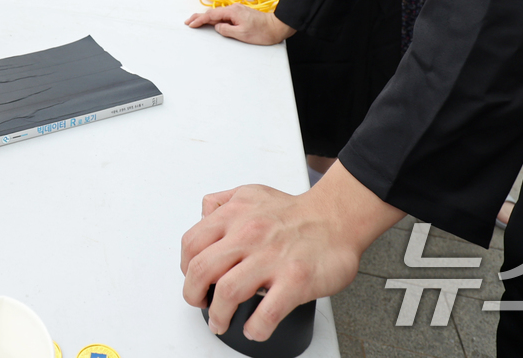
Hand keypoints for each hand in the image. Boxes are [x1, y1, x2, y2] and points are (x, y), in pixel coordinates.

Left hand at [180, 164, 402, 341]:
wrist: (336, 218)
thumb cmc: (295, 213)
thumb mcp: (251, 194)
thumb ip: (222, 203)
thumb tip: (203, 215)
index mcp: (234, 216)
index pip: (191, 244)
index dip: (185, 268)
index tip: (193, 280)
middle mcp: (249, 235)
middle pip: (201, 270)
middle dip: (193, 295)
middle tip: (201, 304)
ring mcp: (272, 258)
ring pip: (227, 292)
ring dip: (219, 315)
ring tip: (222, 322)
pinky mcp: (295, 280)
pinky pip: (266, 313)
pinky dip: (255, 327)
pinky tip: (255, 328)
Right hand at [184, 4, 294, 44]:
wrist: (276, 27)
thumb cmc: (262, 31)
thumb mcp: (242, 34)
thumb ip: (226, 30)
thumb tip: (217, 27)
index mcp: (232, 12)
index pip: (211, 15)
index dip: (199, 19)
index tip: (191, 23)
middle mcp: (233, 8)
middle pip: (212, 12)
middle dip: (199, 17)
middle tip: (188, 21)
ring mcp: (237, 10)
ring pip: (218, 13)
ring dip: (206, 17)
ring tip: (196, 22)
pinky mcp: (240, 14)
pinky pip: (224, 15)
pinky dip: (215, 18)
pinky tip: (212, 21)